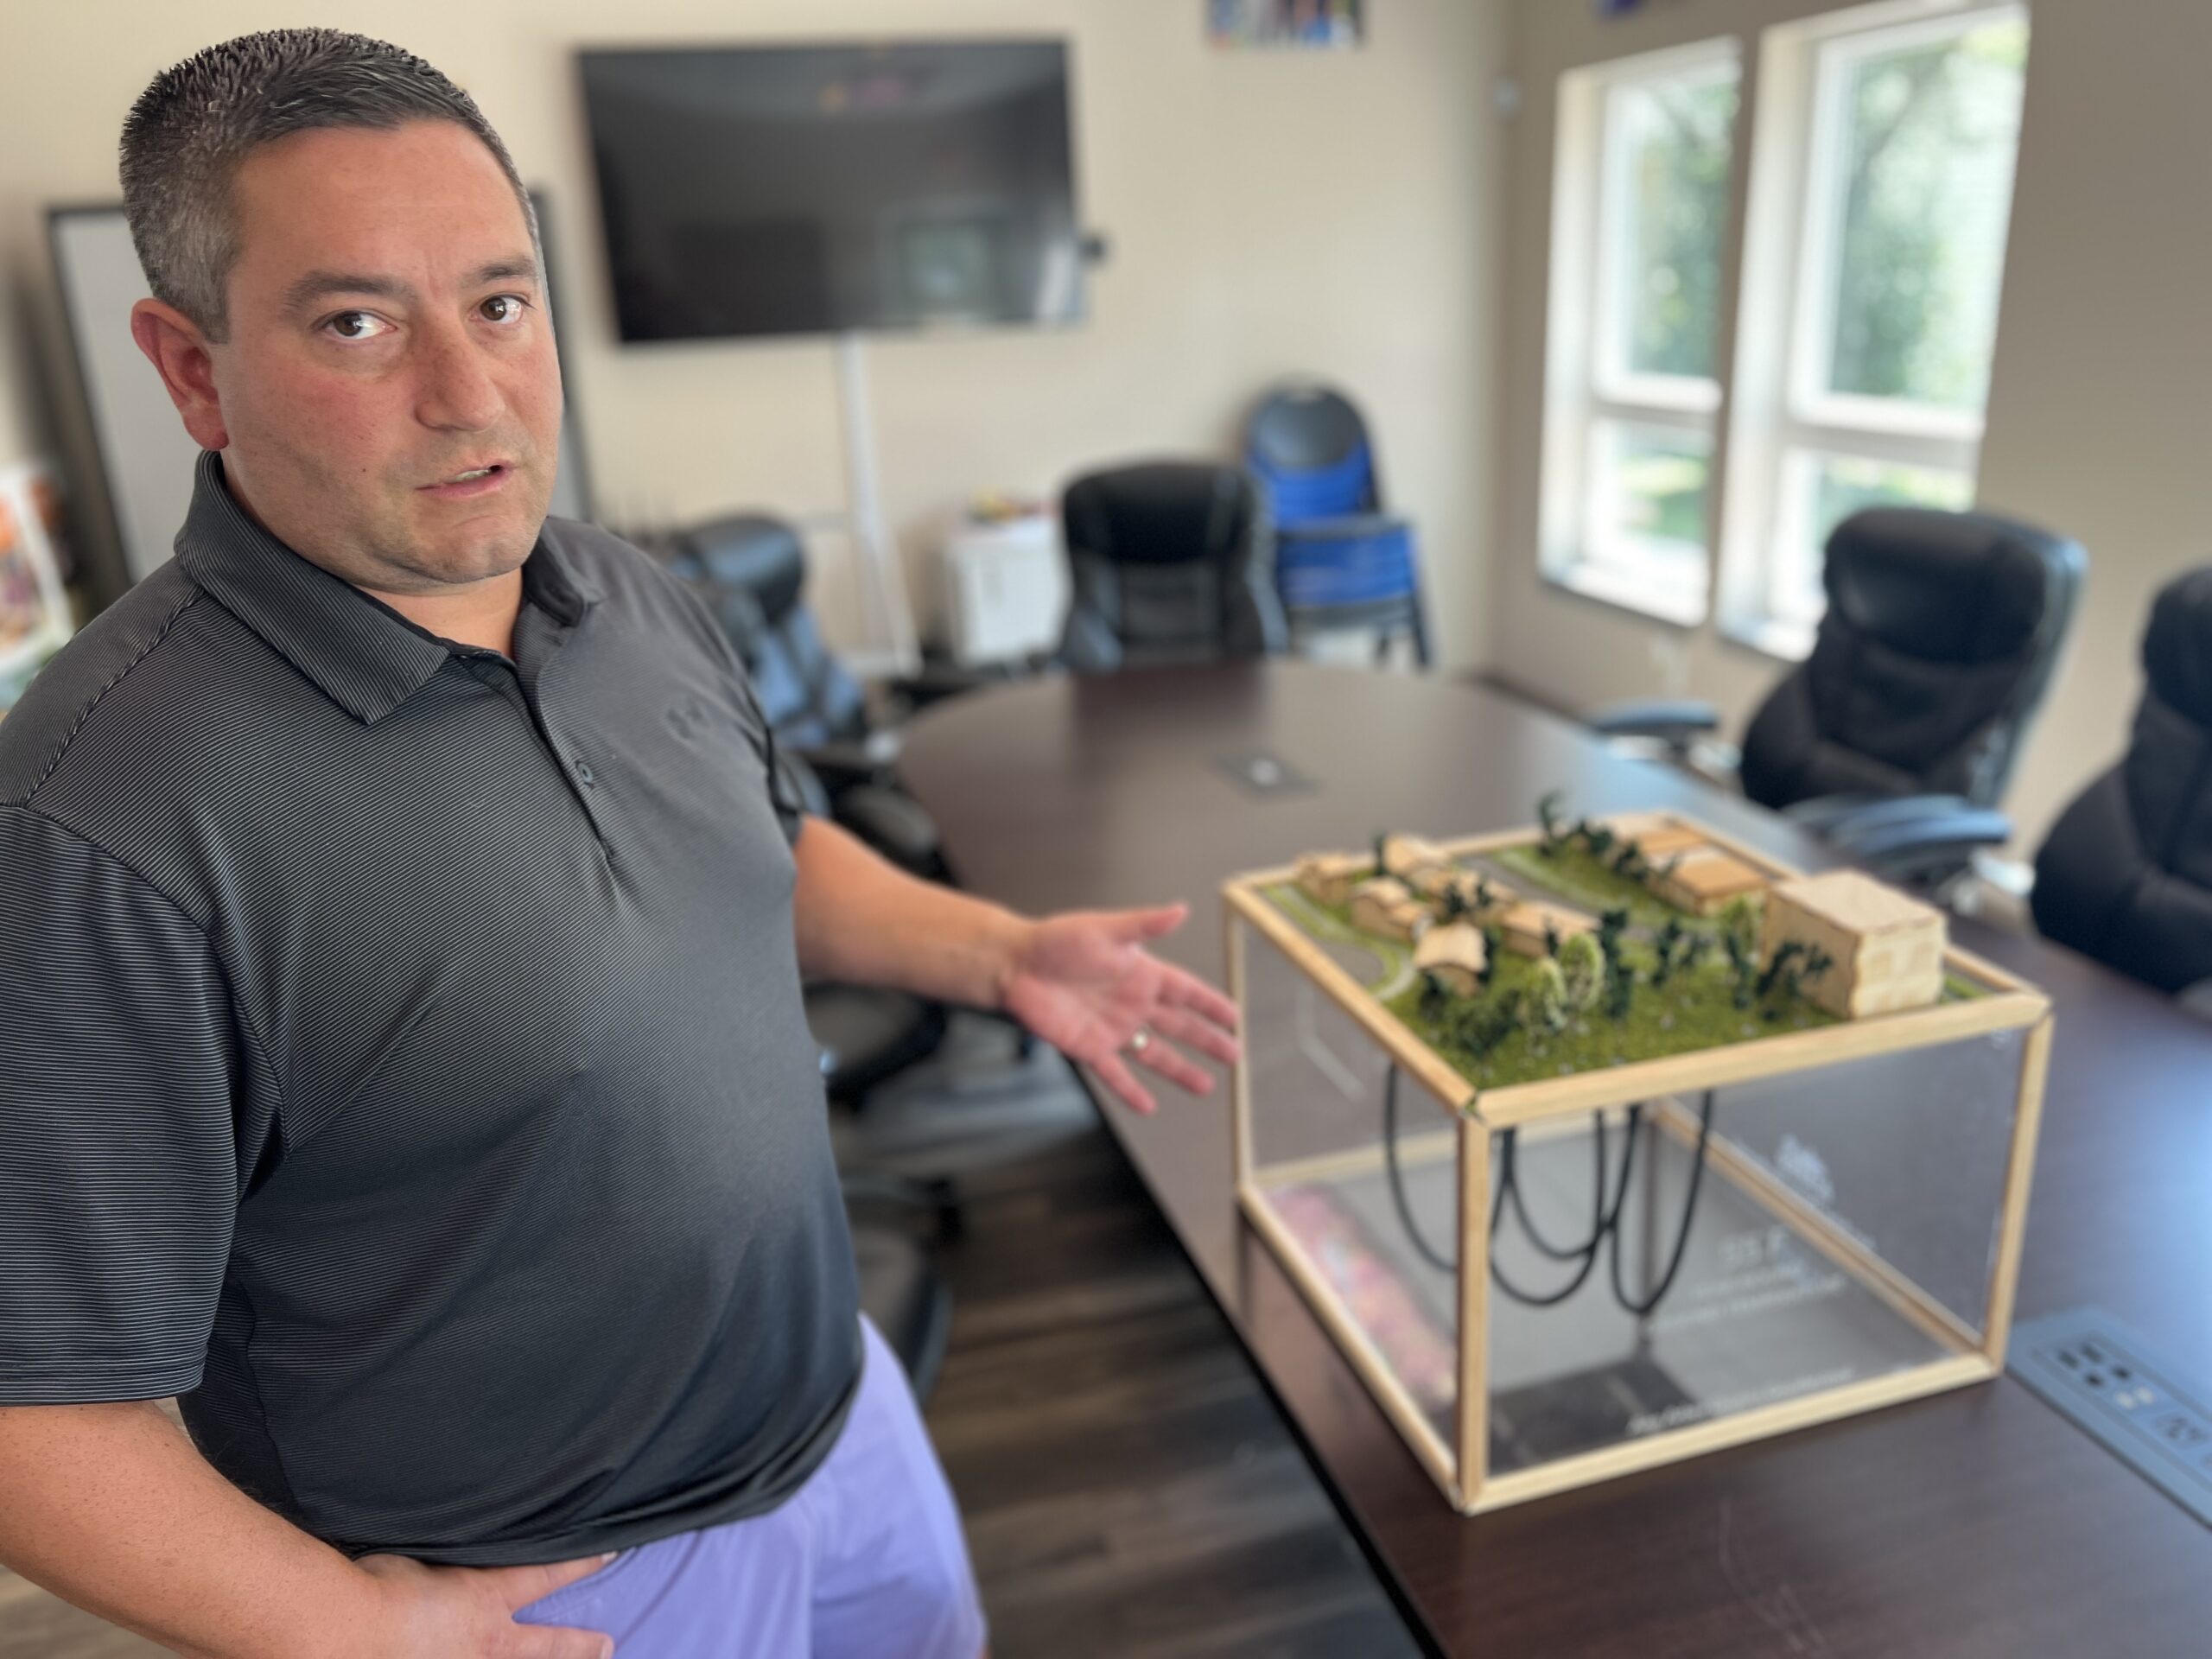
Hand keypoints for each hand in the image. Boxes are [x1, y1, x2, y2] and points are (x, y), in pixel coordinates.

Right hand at [352, 1551, 615, 1657]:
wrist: (347, 1630)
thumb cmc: (378, 1585)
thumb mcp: (425, 1554)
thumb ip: (449, 1551)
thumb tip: (452, 1533)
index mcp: (486, 1598)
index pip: (545, 1576)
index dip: (579, 1565)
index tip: (609, 1556)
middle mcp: (485, 1642)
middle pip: (544, 1646)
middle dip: (579, 1646)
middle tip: (609, 1646)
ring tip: (582, 1658)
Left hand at [1000, 903, 1240, 1114]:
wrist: (1014, 965)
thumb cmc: (1056, 940)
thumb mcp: (1106, 930)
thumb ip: (1145, 925)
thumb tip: (1180, 910)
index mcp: (1140, 973)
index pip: (1186, 991)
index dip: (1211, 1004)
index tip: (1235, 1016)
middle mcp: (1131, 1003)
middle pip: (1179, 1026)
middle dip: (1207, 1041)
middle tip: (1234, 1055)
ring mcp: (1112, 1028)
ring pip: (1154, 1054)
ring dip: (1180, 1070)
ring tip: (1205, 1086)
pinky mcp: (1088, 1047)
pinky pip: (1114, 1074)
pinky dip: (1130, 1091)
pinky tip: (1147, 1106)